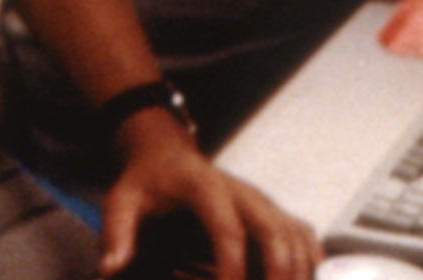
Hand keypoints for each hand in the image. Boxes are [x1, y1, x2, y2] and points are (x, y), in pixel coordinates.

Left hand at [100, 112, 320, 279]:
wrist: (167, 155)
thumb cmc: (145, 183)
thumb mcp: (121, 201)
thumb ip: (116, 233)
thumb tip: (111, 269)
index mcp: (204, 186)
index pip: (227, 228)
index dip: (231, 266)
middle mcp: (243, 193)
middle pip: (276, 234)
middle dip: (279, 276)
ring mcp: (264, 204)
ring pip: (298, 239)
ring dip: (299, 276)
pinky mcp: (276, 216)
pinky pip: (306, 242)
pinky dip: (312, 269)